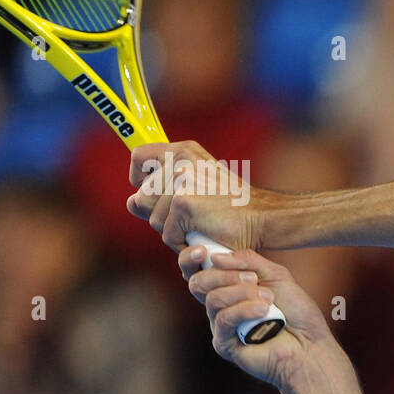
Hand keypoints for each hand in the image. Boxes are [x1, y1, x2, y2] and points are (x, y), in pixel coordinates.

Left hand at [128, 140, 269, 252]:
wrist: (263, 218)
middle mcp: (180, 159)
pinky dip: (184, 243)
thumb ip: (162, 190)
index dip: (140, 180)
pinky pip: (167, 234)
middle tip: (192, 218)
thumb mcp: (197, 187)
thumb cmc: (232, 208)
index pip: (139, 157)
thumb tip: (131, 203)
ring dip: (173, 232)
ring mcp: (181, 180)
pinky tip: (204, 236)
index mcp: (184, 150)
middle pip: (141, 197)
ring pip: (153, 219)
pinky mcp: (183, 203)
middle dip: (160, 216)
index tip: (155, 193)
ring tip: (200, 227)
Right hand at [183, 246, 337, 391]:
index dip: (191, 259)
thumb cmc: (297, 312)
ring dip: (243, 294)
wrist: (310, 344)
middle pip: (199, 283)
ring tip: (269, 300)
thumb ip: (248, 261)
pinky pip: (223, 319)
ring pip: (213, 299)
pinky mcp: (224, 344)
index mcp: (229, 288)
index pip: (197, 271)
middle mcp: (221, 307)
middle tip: (254, 280)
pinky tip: (264, 311)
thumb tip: (214, 257)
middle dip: (226, 275)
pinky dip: (245, 310)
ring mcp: (220, 326)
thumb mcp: (276, 275)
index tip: (202, 250)